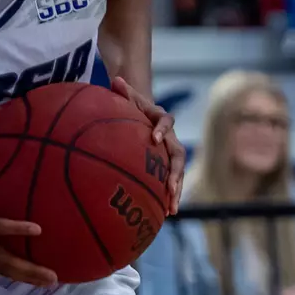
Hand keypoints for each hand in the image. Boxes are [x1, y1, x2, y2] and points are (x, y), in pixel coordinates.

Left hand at [110, 75, 184, 214]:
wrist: (143, 114)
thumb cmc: (132, 106)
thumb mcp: (128, 98)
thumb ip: (123, 92)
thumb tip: (116, 79)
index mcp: (161, 119)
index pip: (166, 121)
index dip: (162, 129)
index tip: (153, 138)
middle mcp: (170, 137)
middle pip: (178, 155)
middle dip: (176, 173)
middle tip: (171, 188)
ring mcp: (169, 152)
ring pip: (178, 172)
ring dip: (176, 191)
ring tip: (172, 210)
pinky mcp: (166, 165)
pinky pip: (169, 182)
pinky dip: (168, 197)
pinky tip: (163, 215)